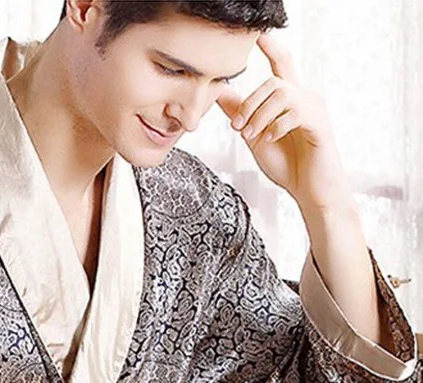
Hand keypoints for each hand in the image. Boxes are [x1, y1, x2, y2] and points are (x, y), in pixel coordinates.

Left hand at [216, 32, 353, 209]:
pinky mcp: (320, 125)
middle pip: (274, 80)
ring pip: (281, 94)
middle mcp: (306, 98)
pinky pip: (294, 113)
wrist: (309, 191)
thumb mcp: (255, 137)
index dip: (271, 47)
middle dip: (250, 103)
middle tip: (237, 128)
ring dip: (259, 116)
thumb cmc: (288, 165)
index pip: (282, 64)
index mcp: (290, 100)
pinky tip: (269, 140)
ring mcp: (315, 110)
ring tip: (251, 137)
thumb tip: (219, 93)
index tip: (258, 35)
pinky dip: (274, 127)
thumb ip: (240, 114)